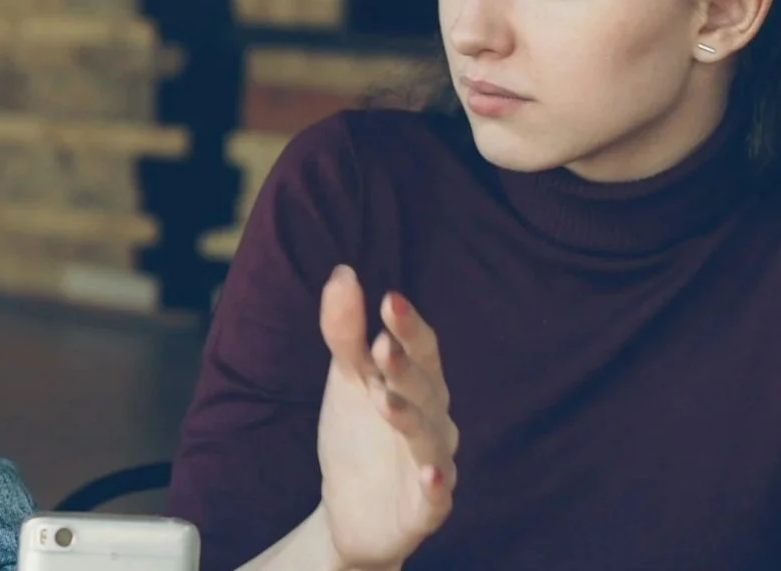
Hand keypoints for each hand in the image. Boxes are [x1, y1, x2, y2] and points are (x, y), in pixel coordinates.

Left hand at [316, 265, 457, 569]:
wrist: (351, 508)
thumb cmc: (358, 431)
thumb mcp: (347, 379)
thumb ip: (346, 331)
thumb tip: (342, 271)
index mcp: (418, 383)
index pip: (421, 348)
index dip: (408, 326)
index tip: (388, 300)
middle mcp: (434, 419)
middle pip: (427, 388)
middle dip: (405, 367)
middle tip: (381, 345)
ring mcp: (433, 463)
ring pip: (429, 438)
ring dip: (410, 418)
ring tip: (385, 400)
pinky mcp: (426, 508)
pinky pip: (437, 496)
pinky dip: (436, 485)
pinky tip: (431, 474)